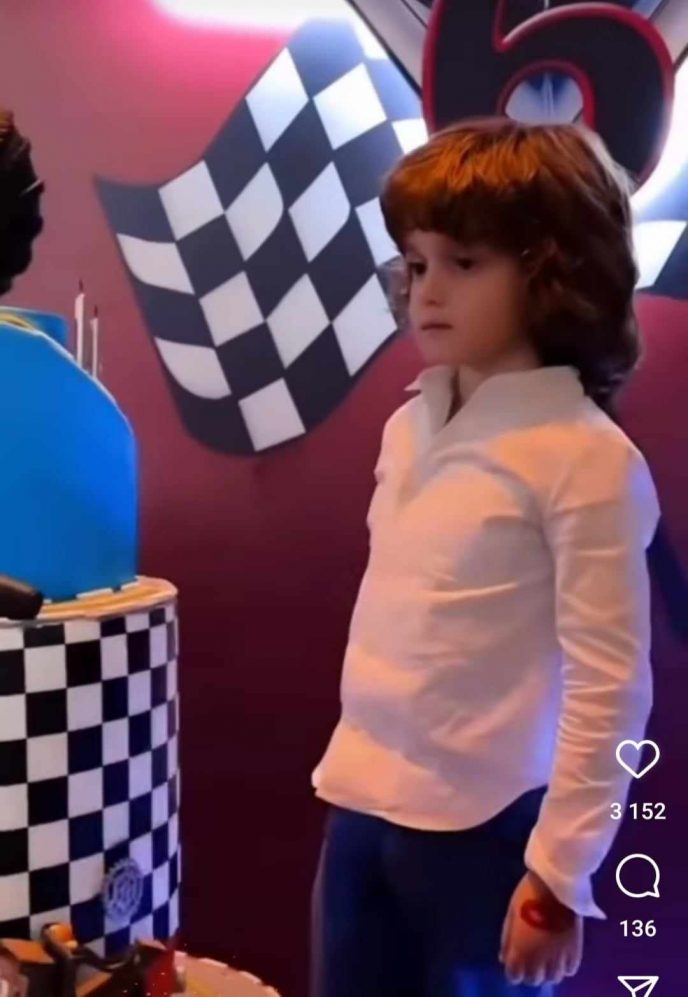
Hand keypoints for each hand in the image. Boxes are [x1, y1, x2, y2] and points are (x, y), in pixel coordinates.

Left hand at [499, 870, 582, 985]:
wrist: (556, 882)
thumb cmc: (527, 894)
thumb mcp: (511, 914)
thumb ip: (507, 938)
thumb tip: (504, 958)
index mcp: (520, 949)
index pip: (514, 976)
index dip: (514, 970)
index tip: (516, 962)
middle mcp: (539, 958)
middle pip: (534, 980)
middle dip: (530, 972)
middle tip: (531, 958)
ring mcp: (559, 956)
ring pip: (554, 977)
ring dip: (548, 971)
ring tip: (547, 957)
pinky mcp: (575, 949)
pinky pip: (570, 970)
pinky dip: (564, 966)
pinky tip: (560, 955)